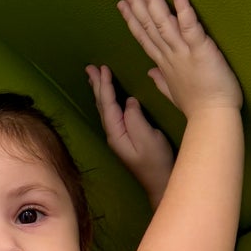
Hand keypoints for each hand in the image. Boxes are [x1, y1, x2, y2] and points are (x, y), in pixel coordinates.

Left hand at [85, 63, 176, 203]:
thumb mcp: (147, 137)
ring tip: (94, 77)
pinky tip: (109, 97)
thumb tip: (129, 101)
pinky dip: (109, 101)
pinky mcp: (126, 137)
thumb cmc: (156, 161)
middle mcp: (113, 134)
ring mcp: (118, 137)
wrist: (160, 182)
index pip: (107, 104)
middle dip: (97, 85)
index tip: (102, 68)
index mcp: (116, 132)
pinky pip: (113, 113)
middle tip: (90, 68)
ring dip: (100, 92)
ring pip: (106, 109)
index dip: (104, 85)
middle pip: (102, 105)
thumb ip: (135, 118)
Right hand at [113, 0, 242, 117]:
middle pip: (148, 25)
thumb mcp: (174, 93)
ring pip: (163, 23)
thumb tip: (150, 73)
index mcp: (164, 64)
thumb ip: (161, 80)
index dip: (132, 19)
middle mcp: (169, 55)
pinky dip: (183, 10)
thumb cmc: (197, 107)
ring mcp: (183, 52)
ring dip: (152, 1)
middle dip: (135, 3)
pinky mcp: (200, 50)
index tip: (122, 4)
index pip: (144, 37)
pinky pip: (190, 27)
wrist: (211, 118)